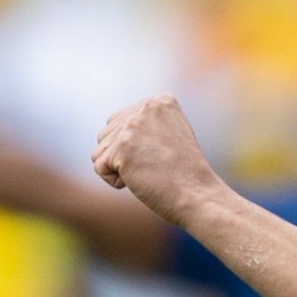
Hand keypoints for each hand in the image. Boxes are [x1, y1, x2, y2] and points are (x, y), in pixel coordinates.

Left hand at [92, 95, 228, 224]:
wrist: (197, 195)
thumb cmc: (185, 175)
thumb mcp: (171, 135)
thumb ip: (147, 124)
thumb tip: (114, 130)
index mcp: (160, 101)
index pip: (121, 121)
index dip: (134, 147)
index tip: (162, 156)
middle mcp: (146, 107)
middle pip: (107, 134)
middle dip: (122, 156)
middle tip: (154, 166)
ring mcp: (133, 126)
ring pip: (100, 150)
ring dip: (118, 168)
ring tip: (148, 173)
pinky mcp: (122, 147)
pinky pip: (99, 167)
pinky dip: (115, 181)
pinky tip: (140, 181)